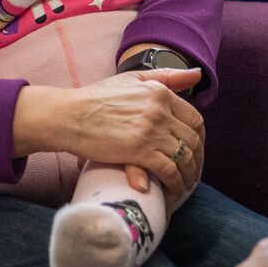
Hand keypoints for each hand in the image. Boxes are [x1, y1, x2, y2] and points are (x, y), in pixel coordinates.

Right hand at [31, 68, 205, 210]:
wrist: (68, 116)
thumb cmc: (95, 98)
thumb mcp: (132, 79)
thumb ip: (165, 76)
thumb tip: (197, 73)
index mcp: (159, 92)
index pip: (195, 118)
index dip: (199, 139)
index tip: (194, 151)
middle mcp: (159, 109)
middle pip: (193, 140)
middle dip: (197, 161)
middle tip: (192, 174)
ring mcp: (151, 130)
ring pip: (184, 158)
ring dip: (188, 176)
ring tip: (183, 186)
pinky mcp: (140, 150)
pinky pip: (169, 171)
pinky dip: (175, 185)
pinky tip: (172, 192)